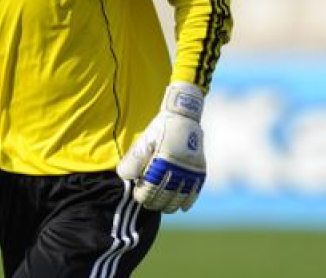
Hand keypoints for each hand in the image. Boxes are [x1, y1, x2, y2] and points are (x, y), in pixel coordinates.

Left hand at [116, 82, 205, 212]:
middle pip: (165, 194)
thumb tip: (126, 178)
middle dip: (155, 202)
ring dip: (170, 205)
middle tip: (147, 205)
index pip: (151, 187)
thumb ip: (133, 160)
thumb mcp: (142, 142)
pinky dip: (189, 201)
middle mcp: (178, 166)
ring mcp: (190, 169)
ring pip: (180, 195)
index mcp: (162, 160)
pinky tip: (182, 208)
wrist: (183, 117)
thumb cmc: (158, 131)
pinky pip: (195, 190)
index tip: (138, 197)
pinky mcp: (199, 169)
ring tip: (162, 208)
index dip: (143, 195)